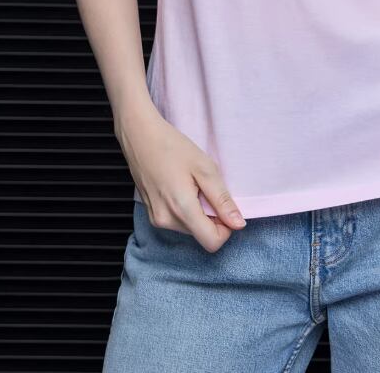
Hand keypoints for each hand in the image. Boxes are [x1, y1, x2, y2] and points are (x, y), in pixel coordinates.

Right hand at [114, 103, 246, 252]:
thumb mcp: (205, 169)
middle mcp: (166, 222)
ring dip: (199, 212)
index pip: (212, 242)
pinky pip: (178, 221)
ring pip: (190, 228)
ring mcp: (156, 220)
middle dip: (211, 216)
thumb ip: (222, 200)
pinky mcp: (152, 215)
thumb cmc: (173, 147)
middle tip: (206, 187)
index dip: (225, 228)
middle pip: (201, 234)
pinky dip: (186, 209)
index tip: (225, 206)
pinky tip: (181, 186)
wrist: (140, 137)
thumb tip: (239, 224)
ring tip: (192, 184)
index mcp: (181, 210)